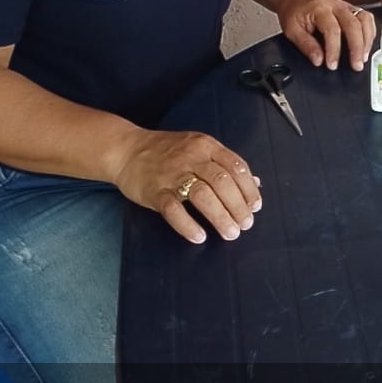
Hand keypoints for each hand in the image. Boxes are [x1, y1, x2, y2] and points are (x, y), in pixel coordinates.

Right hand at [111, 129, 261, 244]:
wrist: (126, 149)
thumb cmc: (167, 151)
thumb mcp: (198, 148)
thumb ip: (225, 164)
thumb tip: (254, 182)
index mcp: (206, 146)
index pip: (236, 166)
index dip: (249, 189)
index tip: (255, 207)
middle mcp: (192, 157)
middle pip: (223, 182)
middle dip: (238, 206)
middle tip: (245, 225)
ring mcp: (172, 174)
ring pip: (202, 195)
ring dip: (220, 217)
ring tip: (230, 233)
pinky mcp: (155, 190)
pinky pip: (173, 209)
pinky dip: (188, 225)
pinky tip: (199, 236)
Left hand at [274, 0, 375, 69]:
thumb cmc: (294, 12)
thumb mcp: (292, 30)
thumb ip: (306, 45)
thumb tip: (318, 60)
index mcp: (319, 8)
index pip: (332, 29)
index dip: (334, 50)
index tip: (332, 65)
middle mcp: (336, 4)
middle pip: (353, 24)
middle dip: (356, 47)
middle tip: (356, 65)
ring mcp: (346, 5)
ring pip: (365, 20)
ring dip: (366, 40)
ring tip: (362, 58)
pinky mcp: (352, 9)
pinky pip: (367, 19)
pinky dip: (369, 34)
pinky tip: (365, 47)